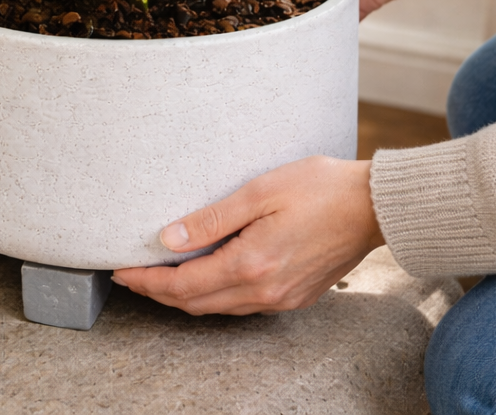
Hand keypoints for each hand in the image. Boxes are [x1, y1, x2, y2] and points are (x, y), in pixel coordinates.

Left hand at [112, 156, 383, 315]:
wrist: (374, 206)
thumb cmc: (321, 188)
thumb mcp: (259, 192)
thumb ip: (212, 218)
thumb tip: (168, 237)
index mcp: (251, 264)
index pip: (183, 285)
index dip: (147, 280)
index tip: (120, 270)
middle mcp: (264, 290)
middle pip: (196, 304)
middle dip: (159, 292)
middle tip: (132, 274)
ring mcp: (281, 297)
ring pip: (219, 308)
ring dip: (185, 296)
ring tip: (162, 274)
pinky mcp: (295, 295)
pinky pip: (243, 304)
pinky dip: (215, 295)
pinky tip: (208, 275)